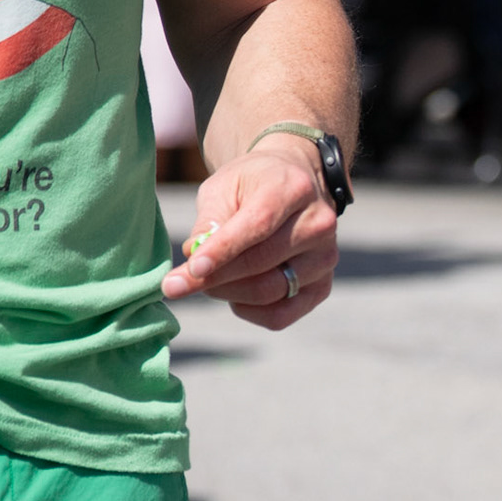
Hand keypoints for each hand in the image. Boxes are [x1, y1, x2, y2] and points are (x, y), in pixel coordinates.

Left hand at [161, 136, 338, 328]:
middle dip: (213, 279)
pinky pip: (281, 315)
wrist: (295, 187)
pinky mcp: (323, 287)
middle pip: (261, 265)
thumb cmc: (252, 186)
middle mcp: (318, 225)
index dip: (222, 251)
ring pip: (269, 292)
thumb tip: (194, 261)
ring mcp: (325, 259)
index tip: (190, 269)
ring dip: (227, 293)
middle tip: (176, 284)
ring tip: (207, 280)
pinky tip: (234, 295)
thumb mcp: (224, 187)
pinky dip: (249, 311)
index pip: (257, 227)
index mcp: (294, 190)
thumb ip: (209, 221)